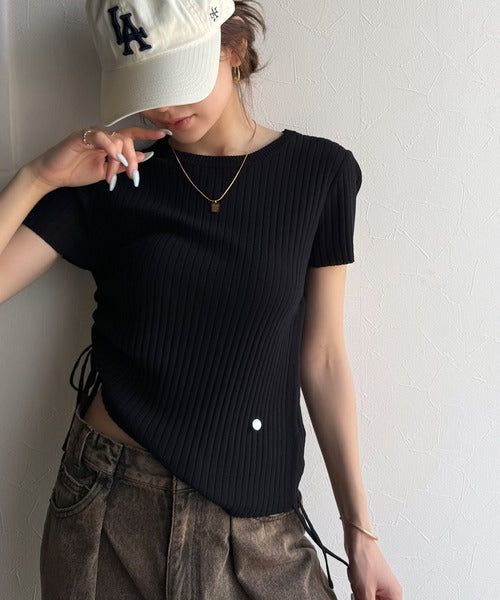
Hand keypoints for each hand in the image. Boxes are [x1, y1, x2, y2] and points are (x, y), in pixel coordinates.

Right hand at [25, 125, 166, 191]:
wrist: (55, 176)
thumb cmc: (77, 171)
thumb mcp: (107, 171)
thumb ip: (124, 164)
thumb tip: (145, 157)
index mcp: (110, 143)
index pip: (131, 134)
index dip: (148, 133)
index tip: (165, 133)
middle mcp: (103, 136)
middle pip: (127, 139)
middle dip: (133, 159)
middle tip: (133, 176)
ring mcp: (92, 134)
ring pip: (116, 140)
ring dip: (120, 160)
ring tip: (114, 176)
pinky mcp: (80, 136)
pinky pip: (100, 137)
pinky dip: (110, 148)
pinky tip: (113, 158)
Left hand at [346, 536, 402, 598]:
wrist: (356, 540)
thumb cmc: (365, 558)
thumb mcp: (365, 591)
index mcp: (395, 595)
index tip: (366, 599)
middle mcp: (389, 590)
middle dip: (365, 598)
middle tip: (360, 592)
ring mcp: (379, 585)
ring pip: (368, 599)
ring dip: (360, 594)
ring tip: (357, 584)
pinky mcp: (369, 580)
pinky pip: (363, 592)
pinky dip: (357, 589)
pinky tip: (355, 581)